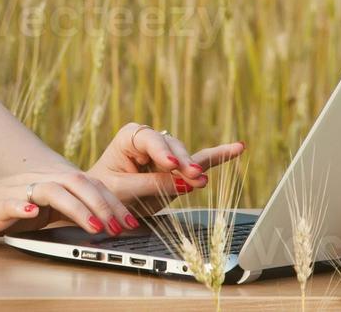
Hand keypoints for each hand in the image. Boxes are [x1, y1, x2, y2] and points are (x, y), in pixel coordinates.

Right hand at [0, 169, 141, 243]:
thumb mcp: (35, 212)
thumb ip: (60, 212)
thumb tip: (96, 222)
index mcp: (47, 182)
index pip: (86, 185)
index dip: (111, 201)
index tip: (131, 221)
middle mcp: (34, 180)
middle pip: (77, 183)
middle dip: (104, 205)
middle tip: (124, 227)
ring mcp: (15, 190)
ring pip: (53, 191)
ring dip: (78, 208)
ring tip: (96, 227)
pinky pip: (12, 202)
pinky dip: (24, 206)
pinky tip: (34, 214)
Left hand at [86, 122, 245, 216]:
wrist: (102, 201)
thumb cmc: (105, 190)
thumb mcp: (121, 189)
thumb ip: (150, 185)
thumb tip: (181, 182)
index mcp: (130, 138)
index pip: (148, 139)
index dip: (161, 151)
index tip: (170, 164)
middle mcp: (150, 141)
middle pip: (172, 146)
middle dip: (182, 161)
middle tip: (190, 174)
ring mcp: (167, 154)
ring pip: (186, 156)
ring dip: (194, 168)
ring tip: (200, 179)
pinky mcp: (179, 169)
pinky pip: (200, 162)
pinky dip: (218, 157)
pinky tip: (237, 148)